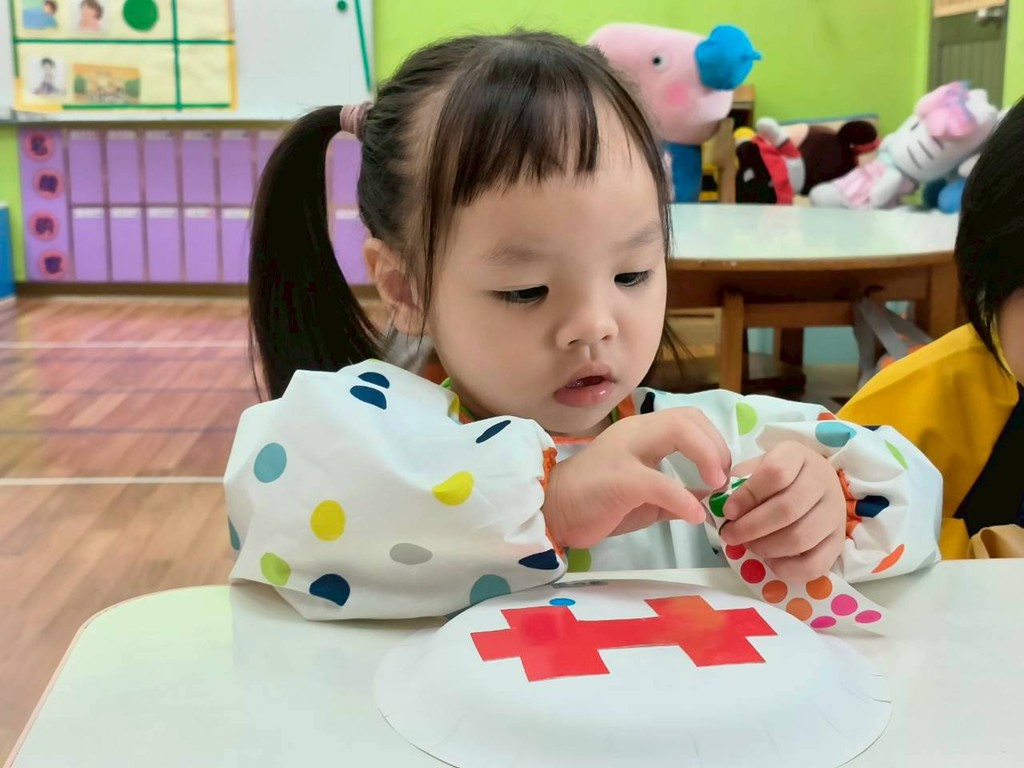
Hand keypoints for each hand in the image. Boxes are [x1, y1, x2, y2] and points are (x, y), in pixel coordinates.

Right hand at [543, 408, 730, 548]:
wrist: (552, 510)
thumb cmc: (596, 501)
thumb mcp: (646, 495)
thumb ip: (676, 491)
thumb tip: (709, 498)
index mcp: (642, 432)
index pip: (689, 418)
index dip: (715, 442)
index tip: (721, 473)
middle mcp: (635, 432)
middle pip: (689, 417)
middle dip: (717, 446)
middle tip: (721, 479)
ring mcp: (626, 451)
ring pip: (679, 430)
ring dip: (708, 457)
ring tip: (715, 486)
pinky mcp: (619, 479)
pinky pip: (662, 483)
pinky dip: (685, 500)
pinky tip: (694, 516)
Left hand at [720, 441, 845, 580]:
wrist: (814, 483)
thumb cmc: (778, 475)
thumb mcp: (758, 466)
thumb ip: (740, 480)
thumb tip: (718, 501)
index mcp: (799, 456)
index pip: (776, 473)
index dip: (748, 495)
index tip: (728, 511)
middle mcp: (823, 482)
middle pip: (787, 509)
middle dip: (751, 527)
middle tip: (730, 534)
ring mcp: (835, 514)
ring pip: (800, 538)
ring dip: (766, 547)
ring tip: (748, 545)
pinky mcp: (838, 542)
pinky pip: (815, 564)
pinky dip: (787, 568)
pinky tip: (770, 560)